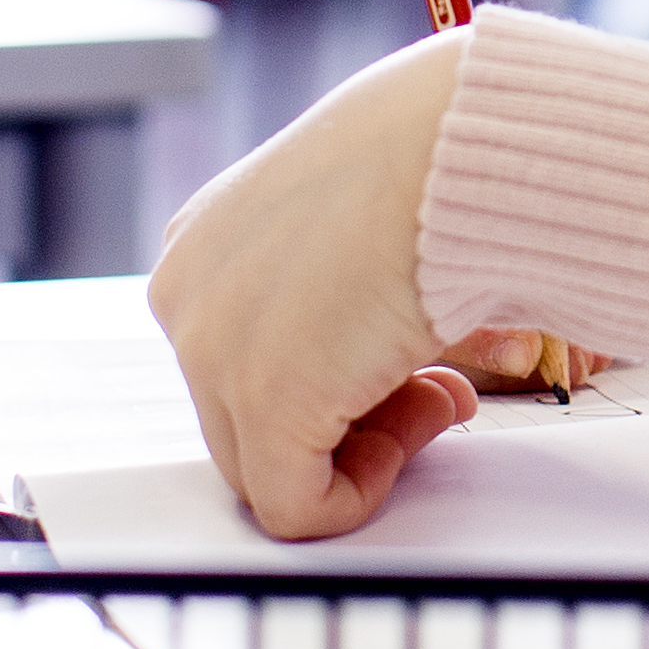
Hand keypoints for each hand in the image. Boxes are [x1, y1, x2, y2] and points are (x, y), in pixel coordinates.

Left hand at [146, 29, 497, 539]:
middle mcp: (188, 294)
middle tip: (439, 382)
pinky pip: (297, 508)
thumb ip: (344, 298)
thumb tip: (391, 366)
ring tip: (445, 389)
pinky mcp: (265, 403)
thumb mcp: (359, 221)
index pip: (243, 357)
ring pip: (269, 465)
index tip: (405, 355)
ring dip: (369, 446)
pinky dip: (362, 496)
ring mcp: (214, 350)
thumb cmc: (434, 153)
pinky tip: (425, 422)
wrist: (460, 140)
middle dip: (353, 414)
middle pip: (248, 416)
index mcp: (205, 243)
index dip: (338, 374)